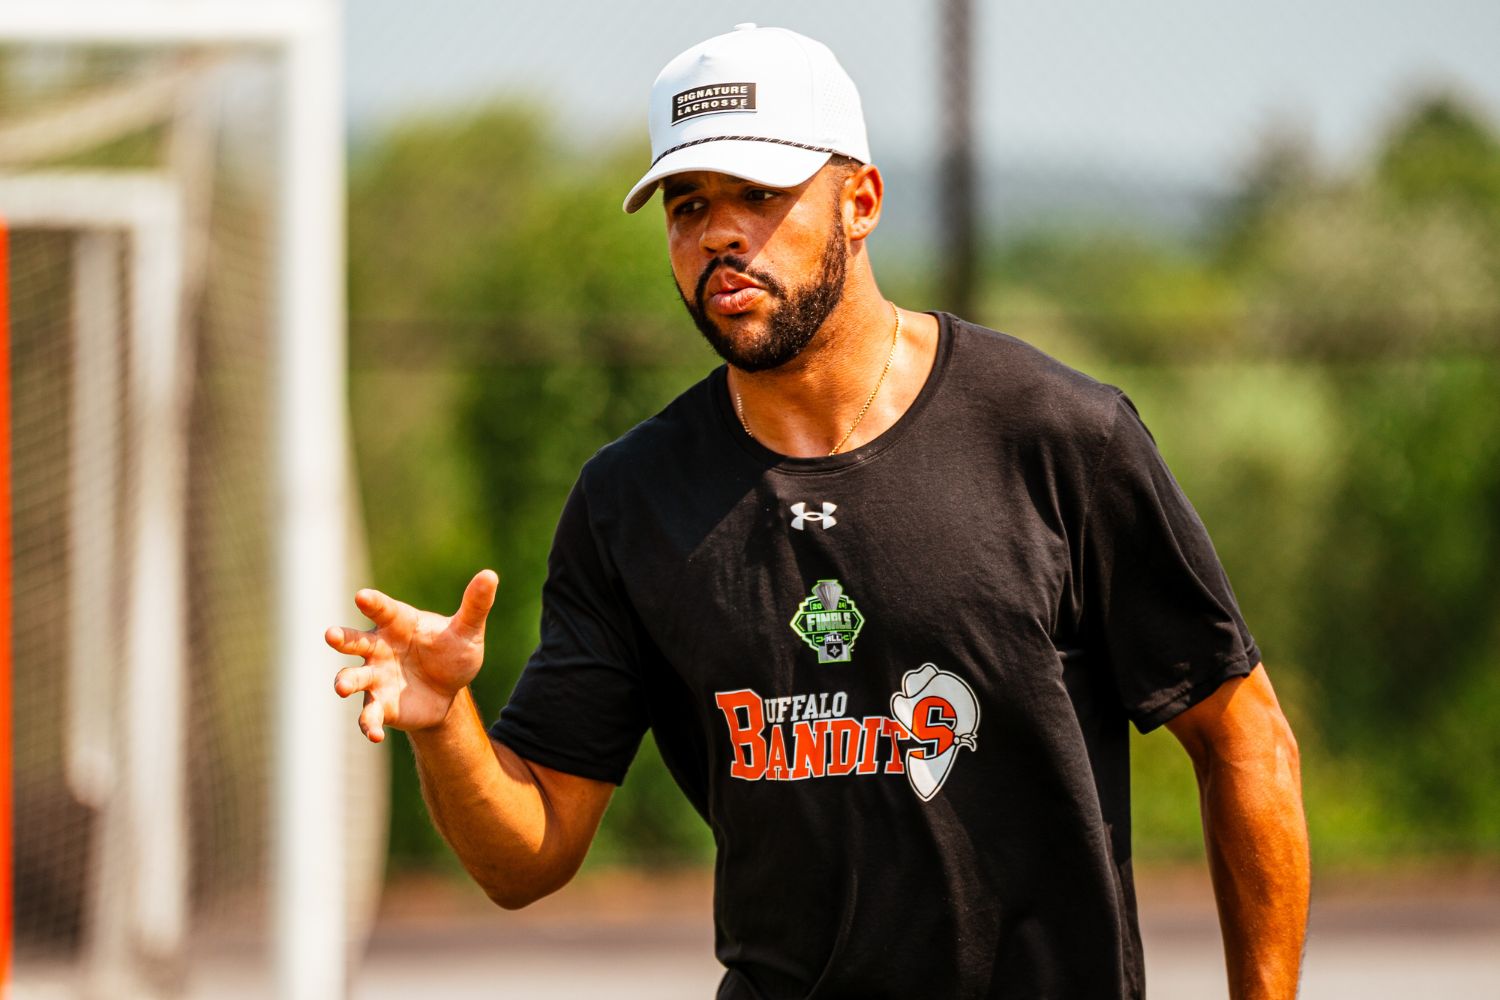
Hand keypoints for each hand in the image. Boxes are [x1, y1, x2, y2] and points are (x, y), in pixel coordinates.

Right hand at [326, 570, 498, 741]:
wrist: (448, 693)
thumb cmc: (452, 652)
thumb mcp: (468, 630)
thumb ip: (475, 605)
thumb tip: (490, 575)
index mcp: (399, 624)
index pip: (383, 610)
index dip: (373, 603)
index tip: (362, 597)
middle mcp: (380, 649)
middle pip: (355, 641)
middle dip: (342, 638)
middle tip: (330, 635)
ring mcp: (376, 677)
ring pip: (354, 678)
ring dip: (346, 681)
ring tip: (341, 687)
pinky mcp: (380, 705)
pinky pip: (369, 715)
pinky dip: (368, 724)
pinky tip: (375, 734)